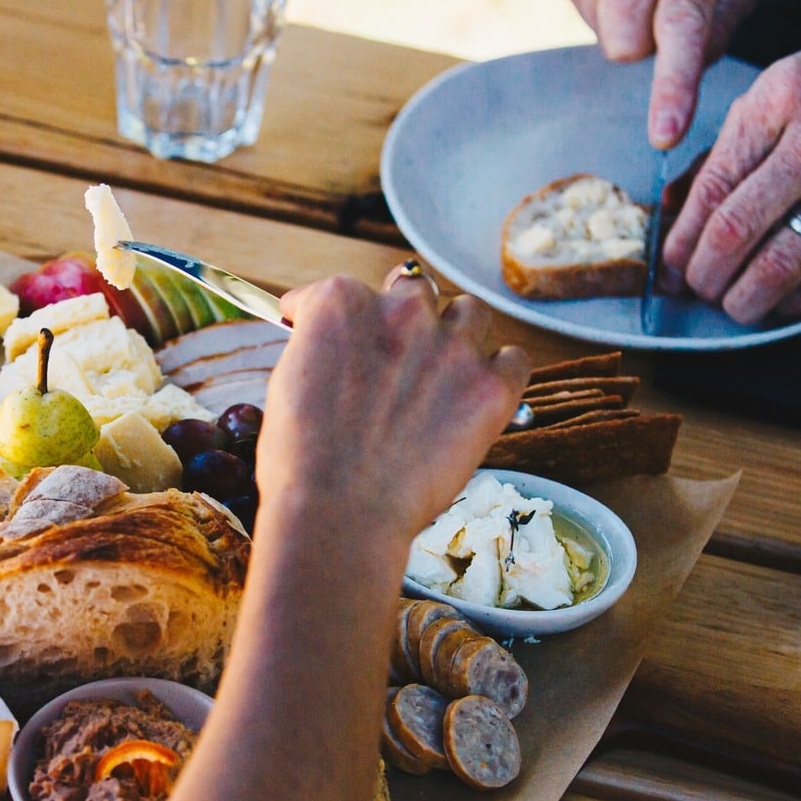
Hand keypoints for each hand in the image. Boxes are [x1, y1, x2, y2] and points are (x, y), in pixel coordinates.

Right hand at [259, 274, 530, 546]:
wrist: (339, 512)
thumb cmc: (301, 460)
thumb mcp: (287, 381)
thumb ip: (319, 347)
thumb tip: (336, 351)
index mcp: (342, 303)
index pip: (344, 290)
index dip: (341, 321)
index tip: (335, 341)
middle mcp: (402, 310)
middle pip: (416, 288)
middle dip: (406, 315)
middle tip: (398, 352)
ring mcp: (452, 346)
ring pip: (470, 313)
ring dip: (458, 335)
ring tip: (444, 373)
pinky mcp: (491, 387)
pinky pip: (514, 359)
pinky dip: (500, 373)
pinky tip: (480, 395)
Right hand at [556, 0, 761, 147]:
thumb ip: (720, 21)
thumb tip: (681, 72)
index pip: (680, 22)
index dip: (672, 83)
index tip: (664, 133)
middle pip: (626, 42)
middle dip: (648, 47)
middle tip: (673, 4)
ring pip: (605, 33)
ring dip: (631, 23)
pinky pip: (586, 14)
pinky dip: (609, 7)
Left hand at [661, 9, 800, 322]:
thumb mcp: (782, 87)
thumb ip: (727, 148)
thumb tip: (671, 210)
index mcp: (780, 98)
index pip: (713, 187)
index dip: (681, 240)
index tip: (666, 268)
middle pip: (738, 228)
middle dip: (705, 274)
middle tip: (697, 290)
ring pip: (784, 261)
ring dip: (746, 298)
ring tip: (733, 306)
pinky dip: (798, 298)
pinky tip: (782, 299)